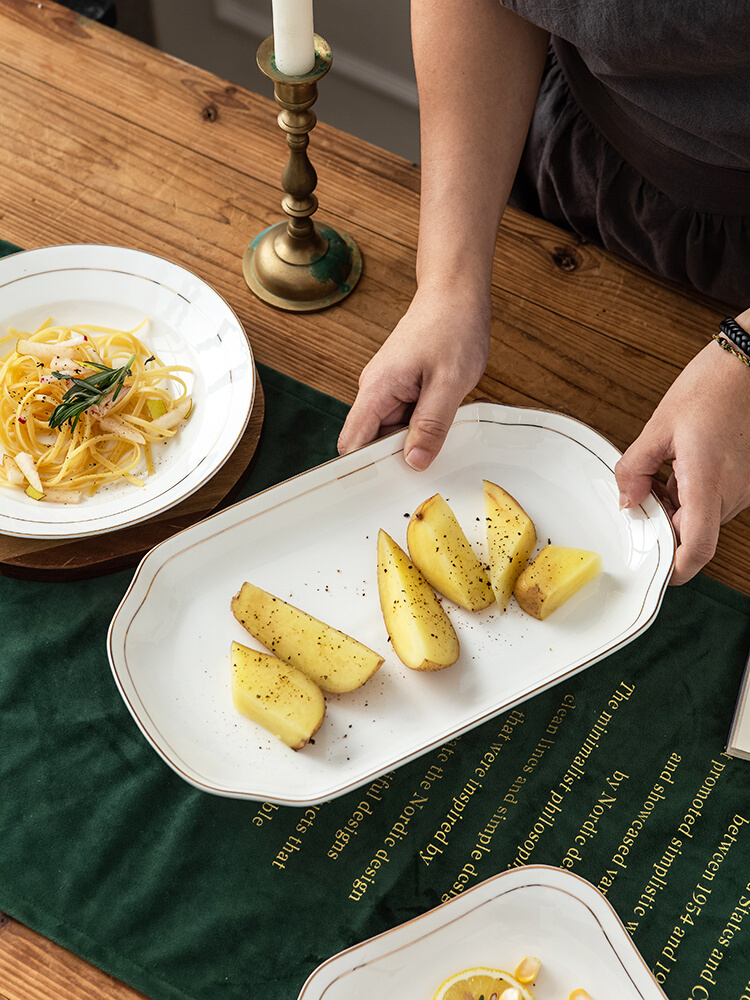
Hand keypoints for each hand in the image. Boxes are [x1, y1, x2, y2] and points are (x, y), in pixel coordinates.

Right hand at [337, 286, 490, 469]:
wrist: (455, 293)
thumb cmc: (451, 327)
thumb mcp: (449, 382)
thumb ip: (431, 425)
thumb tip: (415, 462)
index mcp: (377, 390)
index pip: (352, 443)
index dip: (361, 471)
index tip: (375, 493)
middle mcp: (376, 391)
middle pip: (371, 442)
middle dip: (393, 460)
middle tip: (421, 473)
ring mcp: (389, 389)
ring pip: (391, 432)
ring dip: (412, 441)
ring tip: (438, 441)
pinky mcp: (403, 387)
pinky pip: (405, 418)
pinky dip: (421, 427)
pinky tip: (441, 424)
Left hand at [615, 335, 749, 583]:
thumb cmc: (712, 386)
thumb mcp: (659, 426)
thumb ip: (635, 469)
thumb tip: (626, 500)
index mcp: (708, 483)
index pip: (697, 549)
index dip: (676, 569)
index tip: (658, 571)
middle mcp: (733, 492)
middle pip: (696, 533)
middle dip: (666, 525)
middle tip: (643, 500)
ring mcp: (745, 486)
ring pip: (706, 516)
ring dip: (680, 507)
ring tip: (663, 473)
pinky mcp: (749, 477)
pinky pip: (718, 499)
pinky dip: (696, 493)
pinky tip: (682, 465)